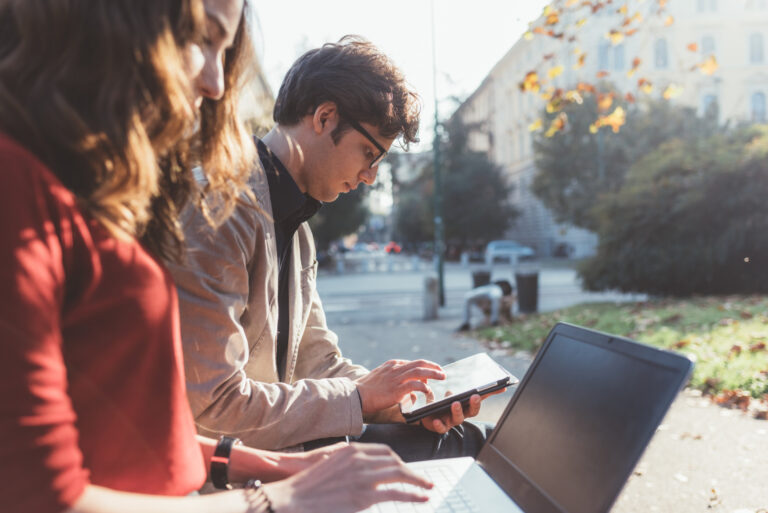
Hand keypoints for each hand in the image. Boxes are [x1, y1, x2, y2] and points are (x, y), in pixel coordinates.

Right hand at [263, 443, 432, 512]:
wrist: (293, 496)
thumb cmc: (308, 484)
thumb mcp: (330, 463)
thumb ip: (348, 462)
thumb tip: (360, 466)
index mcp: (353, 451)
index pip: (385, 451)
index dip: (398, 461)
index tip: (405, 468)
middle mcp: (361, 460)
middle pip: (395, 461)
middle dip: (411, 470)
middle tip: (421, 479)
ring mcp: (364, 477)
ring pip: (400, 475)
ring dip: (417, 481)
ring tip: (427, 487)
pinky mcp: (365, 496)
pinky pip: (396, 493)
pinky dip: (413, 495)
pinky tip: (422, 497)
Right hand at [355, 359, 444, 419]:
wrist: (356, 394)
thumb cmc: (367, 390)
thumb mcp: (381, 378)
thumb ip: (394, 380)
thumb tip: (408, 390)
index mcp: (392, 364)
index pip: (413, 363)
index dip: (425, 366)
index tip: (432, 371)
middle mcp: (396, 368)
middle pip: (419, 364)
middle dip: (433, 367)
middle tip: (442, 371)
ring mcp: (396, 378)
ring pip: (420, 372)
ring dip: (433, 373)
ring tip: (442, 376)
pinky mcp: (396, 389)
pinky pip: (414, 385)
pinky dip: (423, 386)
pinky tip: (428, 390)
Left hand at [420, 387, 505, 433]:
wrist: (424, 417)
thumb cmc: (439, 404)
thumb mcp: (447, 394)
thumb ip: (454, 388)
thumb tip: (461, 380)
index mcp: (465, 404)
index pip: (480, 398)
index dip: (491, 393)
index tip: (502, 387)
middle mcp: (461, 413)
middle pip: (472, 411)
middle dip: (475, 404)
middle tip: (475, 396)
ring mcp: (451, 421)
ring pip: (458, 419)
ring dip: (458, 411)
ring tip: (455, 403)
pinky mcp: (439, 426)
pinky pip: (441, 428)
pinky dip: (439, 425)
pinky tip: (436, 420)